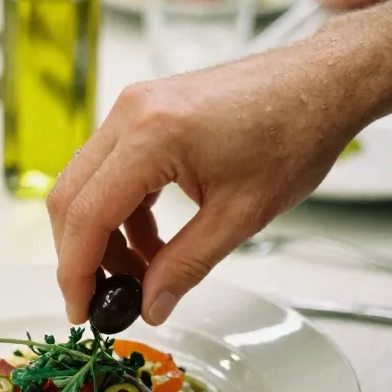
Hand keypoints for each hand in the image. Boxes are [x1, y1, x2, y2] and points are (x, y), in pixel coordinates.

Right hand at [46, 28, 383, 323]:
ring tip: (140, 274)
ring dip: (102, 236)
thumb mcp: (241, 215)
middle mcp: (130, 114)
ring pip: (85, 185)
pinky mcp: (144, 111)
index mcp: (151, 136)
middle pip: (69, 198)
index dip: (75, 271)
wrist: (322, 81)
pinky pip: (110, 170)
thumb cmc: (295, 132)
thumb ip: (186, 266)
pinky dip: (120, 213)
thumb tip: (151, 307)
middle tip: (105, 299)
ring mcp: (133, 108)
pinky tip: (152, 242)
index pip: (86, 215)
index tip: (80, 310)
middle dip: (81, 256)